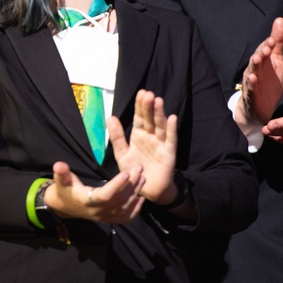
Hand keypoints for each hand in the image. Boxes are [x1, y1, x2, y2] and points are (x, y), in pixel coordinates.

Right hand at [46, 160, 144, 223]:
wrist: (64, 207)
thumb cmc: (64, 190)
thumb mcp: (60, 180)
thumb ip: (61, 173)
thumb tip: (58, 165)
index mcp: (86, 201)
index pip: (105, 195)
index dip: (116, 185)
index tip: (125, 173)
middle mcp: (98, 211)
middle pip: (119, 199)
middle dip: (131, 184)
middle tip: (139, 169)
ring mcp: (105, 217)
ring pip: (124, 207)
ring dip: (135, 193)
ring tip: (142, 178)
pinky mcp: (109, 219)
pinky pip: (125, 217)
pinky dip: (135, 209)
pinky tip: (140, 198)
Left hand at [107, 89, 177, 203]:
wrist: (147, 190)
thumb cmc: (134, 171)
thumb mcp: (122, 154)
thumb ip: (117, 137)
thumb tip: (110, 117)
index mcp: (139, 135)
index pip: (139, 118)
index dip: (140, 106)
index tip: (140, 93)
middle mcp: (151, 137)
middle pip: (150, 119)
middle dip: (148, 106)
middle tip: (148, 93)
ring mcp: (161, 144)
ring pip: (160, 126)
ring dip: (159, 114)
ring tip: (157, 100)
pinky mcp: (169, 154)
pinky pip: (171, 140)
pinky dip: (172, 130)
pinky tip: (172, 118)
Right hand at [237, 17, 282, 126]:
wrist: (259, 107)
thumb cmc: (268, 82)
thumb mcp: (277, 61)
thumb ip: (277, 42)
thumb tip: (279, 19)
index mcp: (262, 62)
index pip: (264, 51)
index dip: (268, 46)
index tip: (273, 41)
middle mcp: (254, 70)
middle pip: (256, 60)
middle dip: (260, 54)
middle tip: (266, 48)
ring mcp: (251, 83)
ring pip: (251, 73)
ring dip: (253, 67)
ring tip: (257, 60)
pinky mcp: (252, 96)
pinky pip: (251, 89)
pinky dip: (251, 85)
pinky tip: (253, 79)